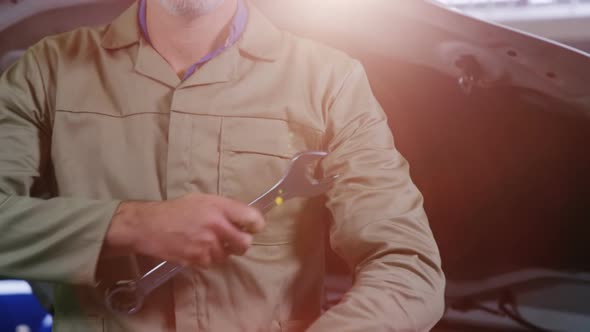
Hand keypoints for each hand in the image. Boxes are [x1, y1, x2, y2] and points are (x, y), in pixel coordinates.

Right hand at [103, 193, 264, 266]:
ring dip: (221, 251)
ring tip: (207, 242)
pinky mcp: (198, 259)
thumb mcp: (203, 200)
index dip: (255, 225)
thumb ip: (225, 209)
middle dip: (240, 243)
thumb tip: (244, 220)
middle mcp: (217, 225)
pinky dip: (207, 259)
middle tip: (232, 239)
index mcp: (220, 207)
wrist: (149, 225)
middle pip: (245, 243)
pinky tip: (197, 249)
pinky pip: (212, 263)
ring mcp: (208, 244)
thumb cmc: (177, 210)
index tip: (251, 227)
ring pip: (228, 255)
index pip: (253, 219)